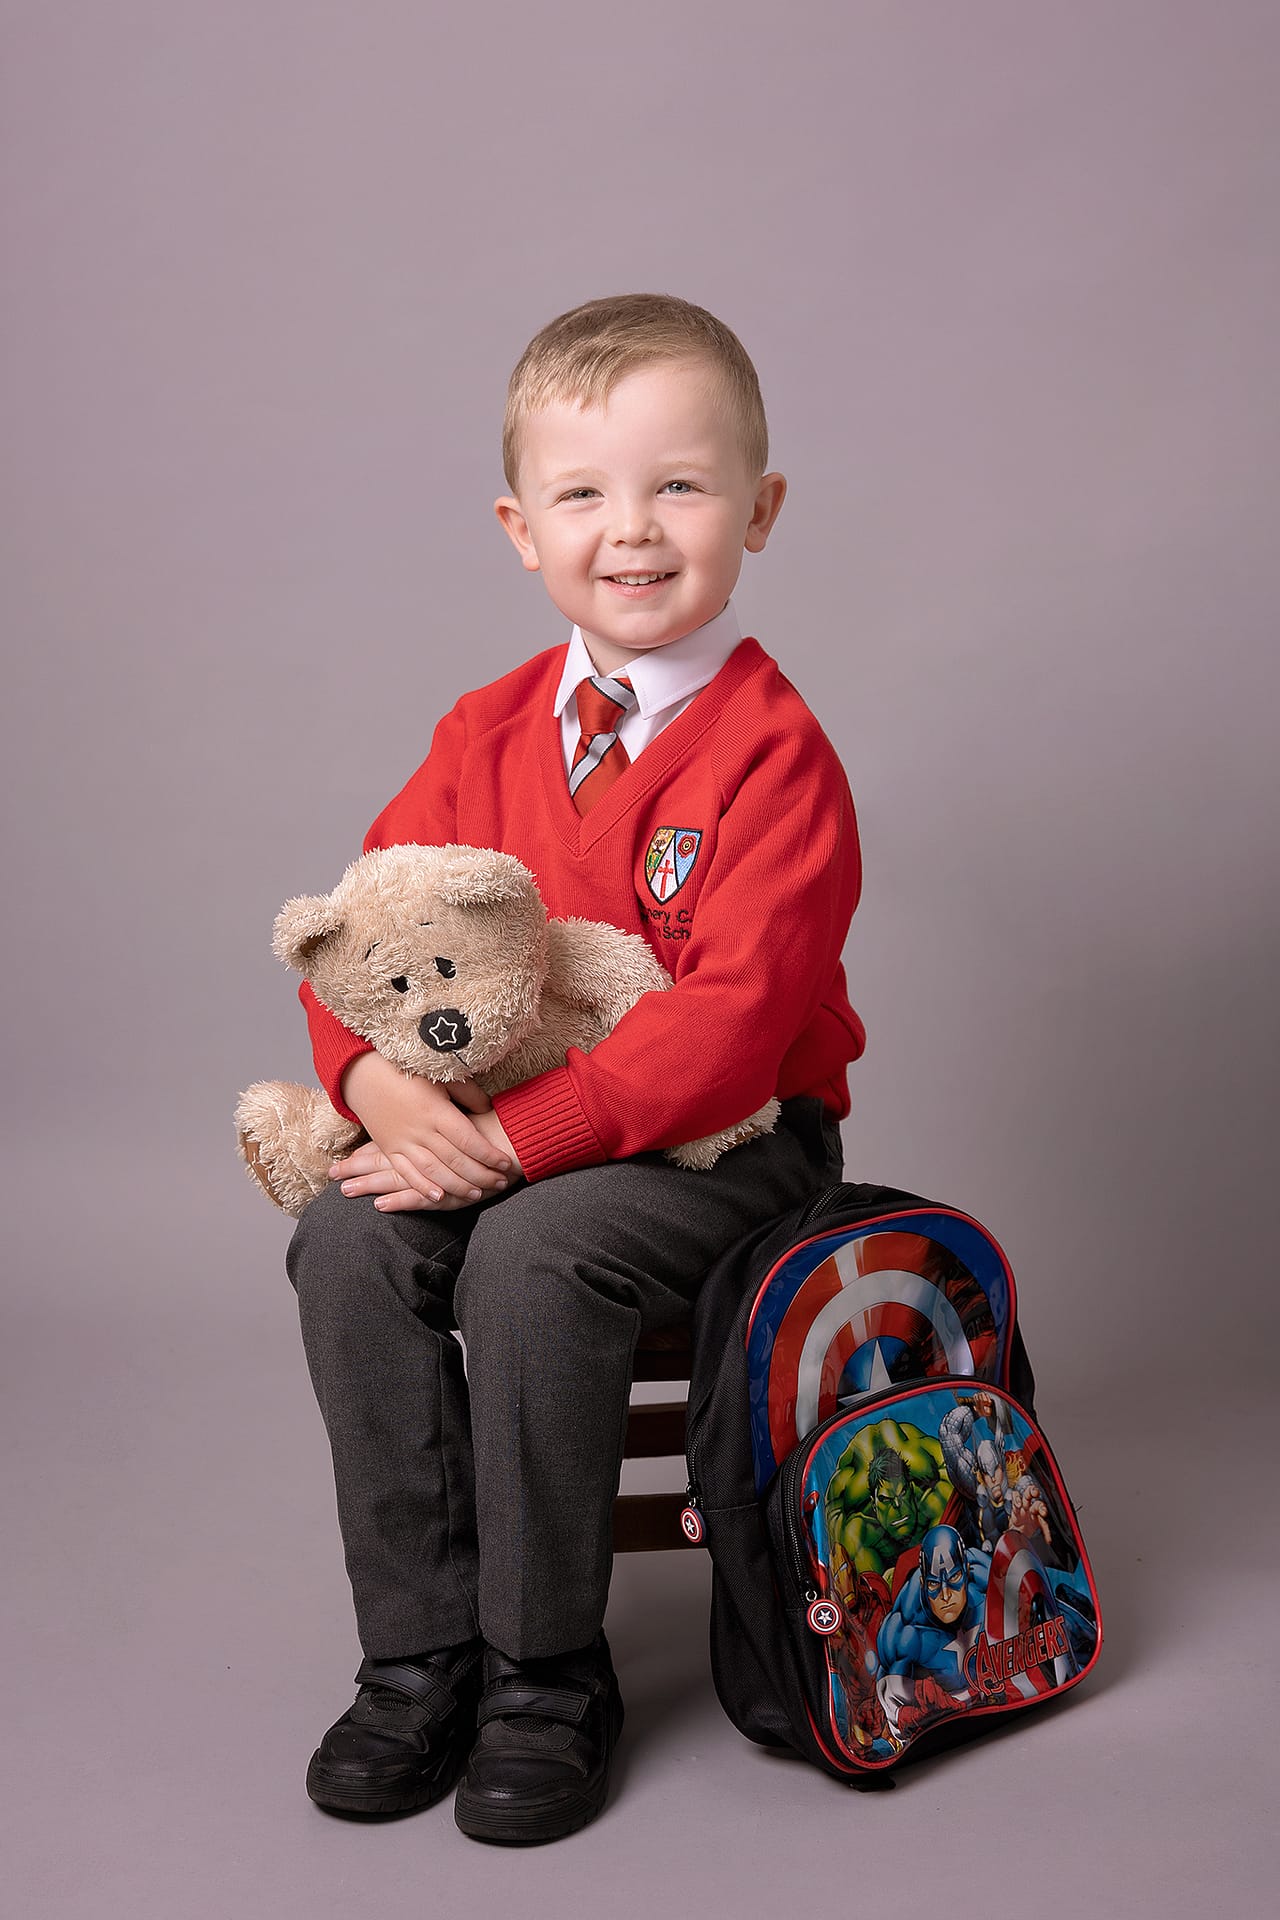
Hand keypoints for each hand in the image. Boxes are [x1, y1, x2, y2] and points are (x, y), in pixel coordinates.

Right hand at [332, 1054, 520, 1210]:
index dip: (489, 1155)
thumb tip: (487, 1108)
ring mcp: (403, 1142)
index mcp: (436, 1110)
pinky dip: (423, 1187)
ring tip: (477, 1194)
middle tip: (501, 1183)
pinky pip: (407, 1173)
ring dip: (457, 1186)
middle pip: (455, 1160)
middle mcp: (420, 1130)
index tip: (507, 1163)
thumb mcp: (442, 1076)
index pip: (468, 1139)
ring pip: (434, 1171)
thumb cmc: (407, 1071)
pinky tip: (439, 1198)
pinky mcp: (390, 1149)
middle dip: (480, 1174)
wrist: (363, 1074)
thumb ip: (467, 1094)